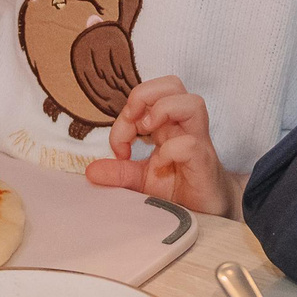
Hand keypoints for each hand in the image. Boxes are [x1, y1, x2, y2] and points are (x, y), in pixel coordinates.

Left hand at [83, 76, 230, 214]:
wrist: (206, 213)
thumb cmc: (178, 188)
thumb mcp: (141, 180)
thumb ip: (119, 172)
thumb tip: (90, 170)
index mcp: (167, 124)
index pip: (146, 97)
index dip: (126, 114)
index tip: (118, 148)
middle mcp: (184, 126)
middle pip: (172, 83)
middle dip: (144, 95)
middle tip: (132, 124)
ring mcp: (198, 141)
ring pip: (191, 102)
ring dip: (162, 111)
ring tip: (147, 135)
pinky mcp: (205, 163)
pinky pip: (190, 144)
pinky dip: (170, 150)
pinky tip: (160, 166)